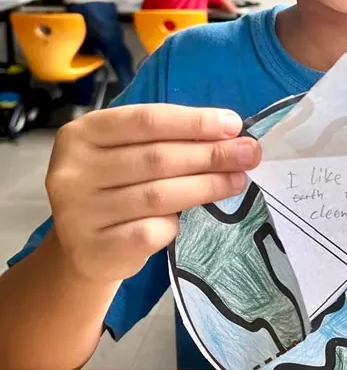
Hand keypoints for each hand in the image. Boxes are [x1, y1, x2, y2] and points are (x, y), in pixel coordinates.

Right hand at [46, 105, 259, 283]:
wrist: (84, 249)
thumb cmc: (116, 188)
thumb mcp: (128, 153)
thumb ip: (166, 140)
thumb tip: (231, 135)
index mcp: (83, 133)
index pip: (146, 120)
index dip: (193, 122)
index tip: (233, 125)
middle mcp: (74, 170)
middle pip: (156, 157)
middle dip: (210, 154)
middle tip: (249, 154)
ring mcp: (79, 212)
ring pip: (158, 195)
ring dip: (206, 186)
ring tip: (237, 180)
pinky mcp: (94, 248)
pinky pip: (150, 232)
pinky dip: (176, 224)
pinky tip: (193, 218)